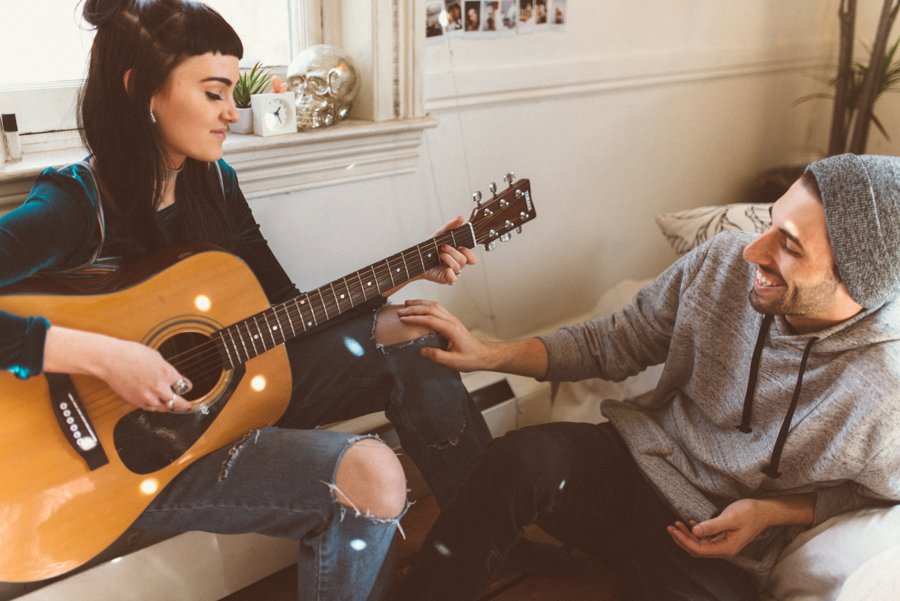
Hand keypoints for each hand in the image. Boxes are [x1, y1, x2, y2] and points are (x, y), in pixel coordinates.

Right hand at [44, 326, 191, 412]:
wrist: (110, 360)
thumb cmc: (131, 354)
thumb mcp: (156, 357)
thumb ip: (167, 369)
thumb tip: (173, 377)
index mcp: (167, 373)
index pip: (185, 386)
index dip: (187, 387)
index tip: (188, 388)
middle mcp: (159, 387)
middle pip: (178, 402)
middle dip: (183, 404)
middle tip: (187, 405)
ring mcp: (147, 396)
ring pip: (164, 408)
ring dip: (169, 406)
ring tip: (172, 405)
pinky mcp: (136, 401)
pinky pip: (150, 408)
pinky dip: (155, 407)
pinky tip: (157, 404)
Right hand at [397, 299, 491, 371]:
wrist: (483, 355)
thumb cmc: (471, 358)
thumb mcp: (453, 362)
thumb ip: (437, 356)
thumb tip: (421, 351)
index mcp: (451, 329)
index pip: (430, 320)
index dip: (415, 318)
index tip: (403, 318)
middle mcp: (452, 321)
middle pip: (431, 309)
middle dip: (414, 308)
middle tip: (401, 310)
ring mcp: (452, 319)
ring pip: (434, 306)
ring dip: (420, 304)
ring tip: (407, 304)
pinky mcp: (452, 321)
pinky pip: (438, 309)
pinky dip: (426, 306)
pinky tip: (420, 308)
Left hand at [420, 216, 478, 285]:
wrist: (416, 259)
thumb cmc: (430, 248)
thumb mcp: (439, 235)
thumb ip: (450, 226)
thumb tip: (461, 218)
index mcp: (459, 255)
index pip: (473, 258)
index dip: (469, 252)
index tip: (459, 245)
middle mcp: (458, 264)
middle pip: (465, 260)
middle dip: (454, 252)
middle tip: (443, 247)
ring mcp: (452, 272)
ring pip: (458, 267)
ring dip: (447, 258)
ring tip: (438, 254)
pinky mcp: (446, 279)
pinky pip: (453, 278)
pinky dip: (448, 271)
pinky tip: (442, 266)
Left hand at [666, 499, 767, 558]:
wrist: (765, 512)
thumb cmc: (749, 513)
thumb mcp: (730, 518)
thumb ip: (712, 526)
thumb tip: (694, 531)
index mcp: (726, 548)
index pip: (699, 550)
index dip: (684, 541)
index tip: (673, 530)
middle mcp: (724, 549)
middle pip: (697, 549)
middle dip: (682, 539)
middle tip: (670, 527)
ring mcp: (724, 544)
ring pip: (701, 543)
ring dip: (687, 535)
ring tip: (676, 524)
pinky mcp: (724, 537)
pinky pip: (706, 538)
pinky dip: (696, 532)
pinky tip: (690, 523)